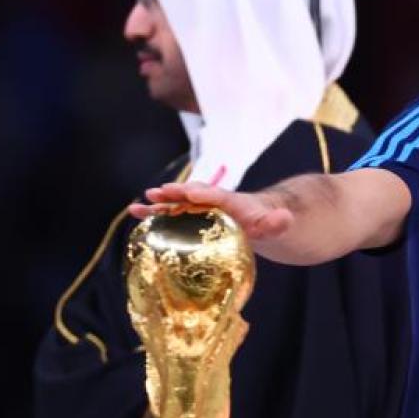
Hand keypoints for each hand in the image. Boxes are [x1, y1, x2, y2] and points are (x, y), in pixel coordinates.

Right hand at [128, 182, 295, 242]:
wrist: (257, 220)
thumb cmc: (264, 223)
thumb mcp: (275, 225)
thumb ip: (278, 222)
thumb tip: (284, 218)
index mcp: (233, 201)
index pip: (219, 195)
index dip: (204, 193)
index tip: (191, 192)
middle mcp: (212, 201)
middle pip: (193, 195)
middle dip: (177, 194)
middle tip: (159, 192)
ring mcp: (200, 209)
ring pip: (177, 204)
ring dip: (159, 205)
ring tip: (137, 206)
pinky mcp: (192, 218)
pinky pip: (171, 215)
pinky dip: (154, 215)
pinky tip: (134, 214)